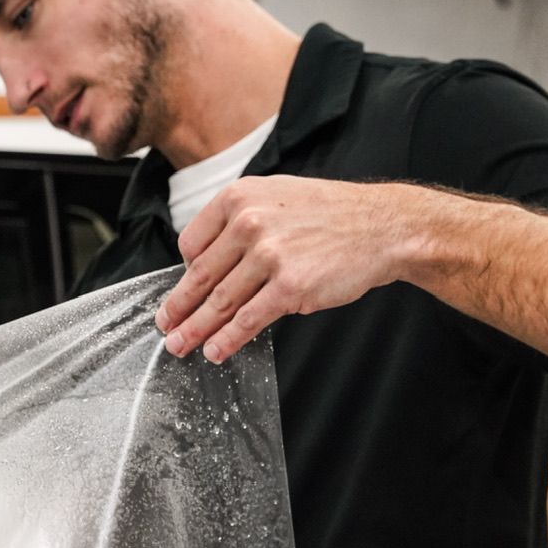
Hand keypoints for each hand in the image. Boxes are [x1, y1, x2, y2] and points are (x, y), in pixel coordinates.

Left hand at [155, 176, 419, 361]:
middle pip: (200, 276)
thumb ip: (239, 222)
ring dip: (195, 329)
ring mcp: (269, 255)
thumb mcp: (276, 197)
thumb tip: (207, 262)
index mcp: (239, 198)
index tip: (180, 292)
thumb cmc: (329, 214)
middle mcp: (250, 222)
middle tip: (165, 326)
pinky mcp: (290, 285)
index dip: (184, 273)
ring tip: (180, 345)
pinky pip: (248, 319)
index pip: (193, 243)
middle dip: (179, 308)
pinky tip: (215, 350)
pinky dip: (227, 339)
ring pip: (220, 301)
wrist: (382, 226)